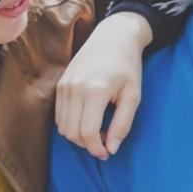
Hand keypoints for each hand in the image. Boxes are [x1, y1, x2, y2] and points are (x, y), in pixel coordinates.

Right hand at [56, 13, 150, 158]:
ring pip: (62, 127)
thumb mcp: (133, 96)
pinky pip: (59, 116)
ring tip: (98, 132)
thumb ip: (122, 124)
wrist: (113, 38)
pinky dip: (71, 125)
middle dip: (87, 145)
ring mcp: (64, 86)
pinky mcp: (59, 85)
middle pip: (72, 133)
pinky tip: (87, 121)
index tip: (107, 153)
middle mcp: (74, 88)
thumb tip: (111, 149)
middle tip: (105, 143)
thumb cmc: (127, 67)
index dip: (96, 149)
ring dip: (78, 137)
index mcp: (95, 90)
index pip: (87, 132)